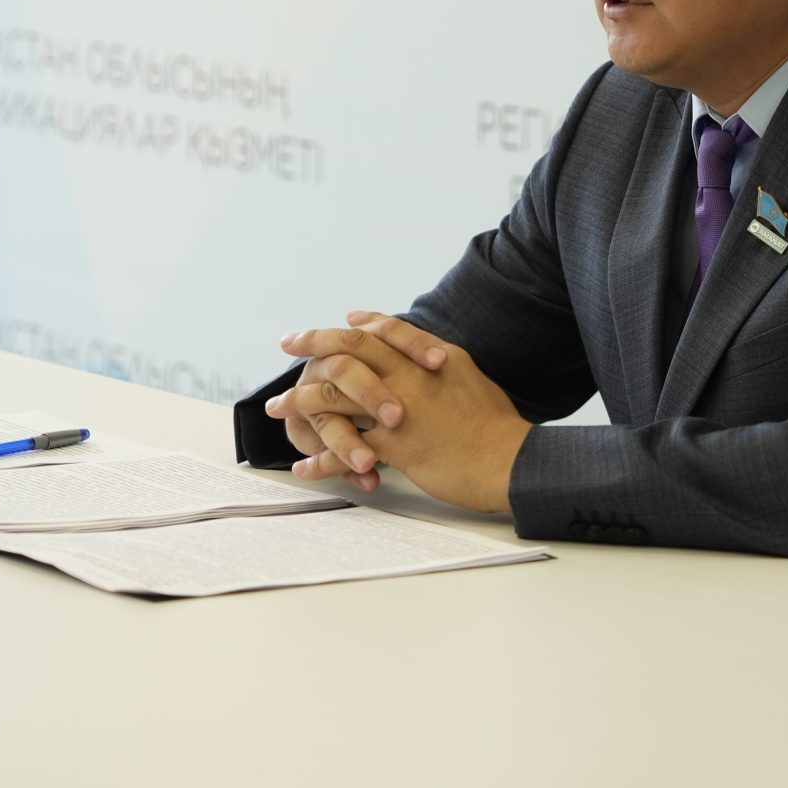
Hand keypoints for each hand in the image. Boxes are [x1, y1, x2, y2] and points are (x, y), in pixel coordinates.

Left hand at [272, 314, 531, 513]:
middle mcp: (408, 376)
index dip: (357, 324)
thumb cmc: (497, 426)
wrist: (510, 459)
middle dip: (312, 344)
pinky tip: (303, 466)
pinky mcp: (392, 445)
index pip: (384, 330)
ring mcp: (397, 410)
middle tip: (287, 342)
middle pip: (348, 351)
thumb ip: (442, 364)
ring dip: (299, 402)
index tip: (338, 321)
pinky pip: (342, 450)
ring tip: (276, 408)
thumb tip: (429, 357)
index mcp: (428, 358)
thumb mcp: (470, 378)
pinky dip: (318, 459)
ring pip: (333, 397)